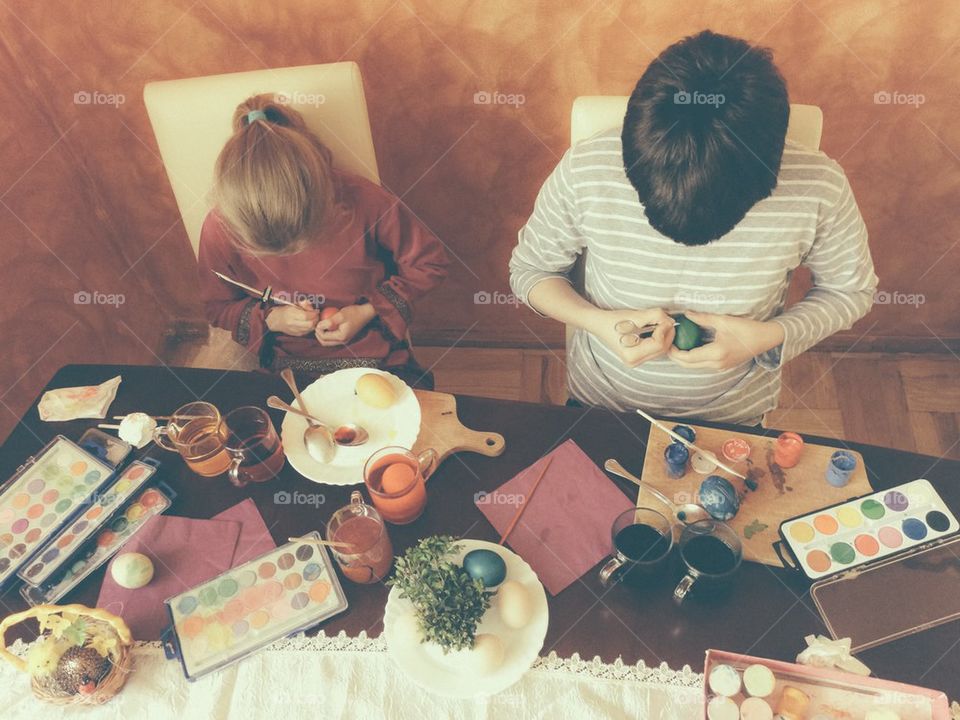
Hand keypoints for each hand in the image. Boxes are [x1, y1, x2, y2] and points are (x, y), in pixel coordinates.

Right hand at [265, 300, 318, 335]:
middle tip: (316, 315)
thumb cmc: (286, 311)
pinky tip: (309, 322)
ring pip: (310, 329)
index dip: (313, 313)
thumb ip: (304, 304)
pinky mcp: (297, 334)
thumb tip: (311, 306)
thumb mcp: (294, 304)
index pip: (306, 316)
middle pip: (309, 324)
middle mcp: (292, 323)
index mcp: (291, 314)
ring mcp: (295, 330)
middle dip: (315, 319)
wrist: (277, 320)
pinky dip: (311, 327)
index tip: (316, 310)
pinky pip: (308, 331)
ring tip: (313, 318)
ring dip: (314, 323)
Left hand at [315, 303, 376, 346]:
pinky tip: (327, 326)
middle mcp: (342, 341)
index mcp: (341, 337)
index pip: (324, 337)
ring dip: (323, 335)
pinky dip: (328, 334)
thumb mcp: (340, 315)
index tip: (317, 321)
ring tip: (321, 325)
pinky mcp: (345, 337)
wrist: (365, 313)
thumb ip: (329, 322)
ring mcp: (344, 340)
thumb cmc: (354, 313)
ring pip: (328, 342)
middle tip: (317, 325)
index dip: (318, 330)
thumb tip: (319, 326)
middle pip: (325, 342)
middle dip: (318, 334)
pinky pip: (333, 339)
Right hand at [586, 308, 675, 367]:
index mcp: (631, 354)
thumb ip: (656, 316)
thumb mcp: (636, 315)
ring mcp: (635, 362)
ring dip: (664, 336)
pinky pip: (656, 350)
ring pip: (661, 350)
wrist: (601, 324)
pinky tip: (653, 331)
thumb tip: (671, 321)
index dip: (664, 329)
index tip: (663, 318)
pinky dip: (659, 339)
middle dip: (667, 333)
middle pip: (662, 349)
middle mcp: (633, 362)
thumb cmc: (615, 319)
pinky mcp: (638, 359)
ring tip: (658, 324)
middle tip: (665, 319)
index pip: (658, 344)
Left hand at [668, 311, 784, 369]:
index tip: (668, 342)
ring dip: (685, 358)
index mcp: (716, 353)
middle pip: (689, 365)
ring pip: (696, 366)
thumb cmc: (746, 328)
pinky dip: (694, 358)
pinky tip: (691, 346)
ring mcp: (721, 367)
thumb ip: (703, 318)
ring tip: (678, 344)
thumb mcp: (723, 320)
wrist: (765, 339)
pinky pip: (703, 365)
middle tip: (669, 344)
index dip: (674, 352)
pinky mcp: (723, 367)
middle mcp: (717, 364)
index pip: (688, 357)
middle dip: (676, 356)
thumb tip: (686, 314)